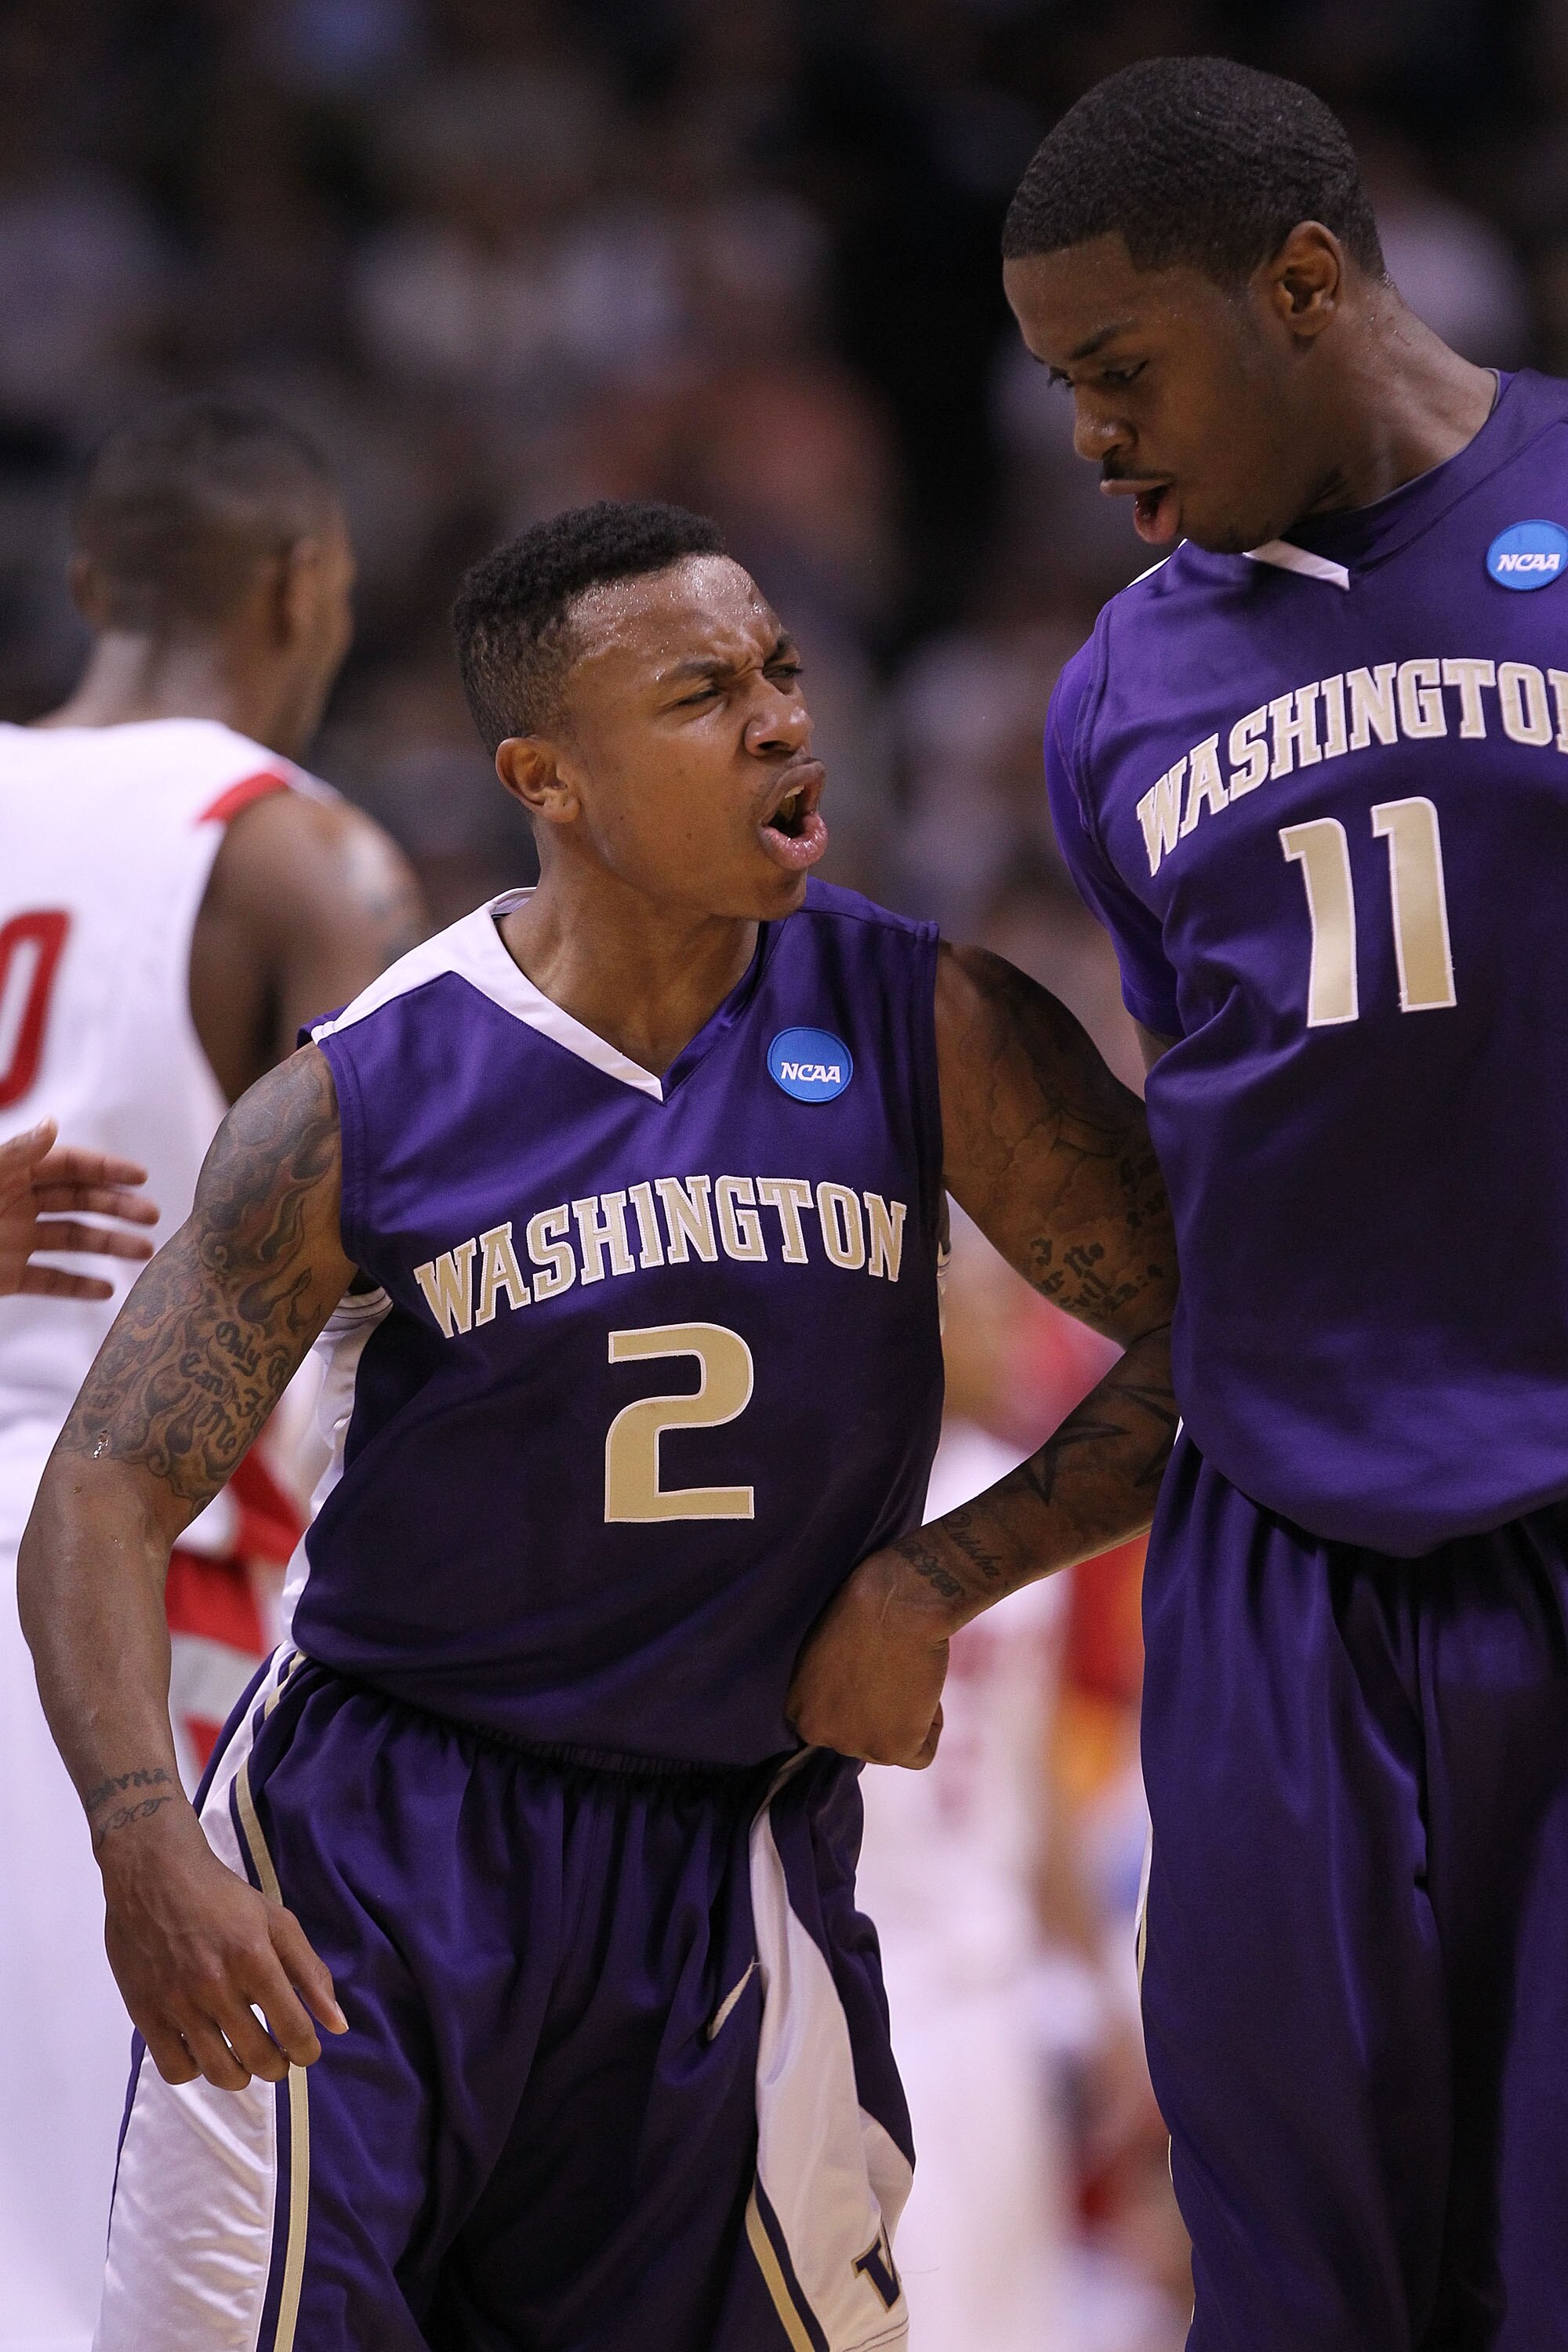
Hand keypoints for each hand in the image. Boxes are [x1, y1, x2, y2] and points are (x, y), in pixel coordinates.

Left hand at [0, 1120, 157, 1299]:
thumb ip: (17, 1154)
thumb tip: (52, 1123)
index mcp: (12, 1173)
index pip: (69, 1165)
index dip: (105, 1169)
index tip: (141, 1176)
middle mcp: (18, 1203)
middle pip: (78, 1201)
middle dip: (117, 1207)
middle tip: (152, 1216)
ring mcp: (14, 1240)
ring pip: (71, 1240)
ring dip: (109, 1244)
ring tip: (144, 1252)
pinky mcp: (7, 1276)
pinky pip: (48, 1280)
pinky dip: (77, 1286)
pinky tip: (106, 1290)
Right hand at [99, 1800, 346, 2089]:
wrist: (154, 1874)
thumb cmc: (223, 1896)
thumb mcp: (277, 1921)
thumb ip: (310, 1972)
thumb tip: (338, 2025)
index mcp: (254, 1959)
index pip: (293, 2030)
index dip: (307, 2051)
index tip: (306, 2051)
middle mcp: (216, 1986)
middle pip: (259, 2058)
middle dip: (278, 2067)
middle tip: (278, 2057)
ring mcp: (177, 2003)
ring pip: (219, 2072)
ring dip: (242, 2076)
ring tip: (245, 2059)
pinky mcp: (145, 2013)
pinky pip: (175, 2069)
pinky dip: (196, 2070)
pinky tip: (205, 2051)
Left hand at [786, 1544, 952, 1767]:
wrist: (896, 1601)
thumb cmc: (863, 1608)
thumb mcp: (825, 1655)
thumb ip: (831, 1692)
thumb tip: (854, 1712)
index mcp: (797, 1710)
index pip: (836, 1725)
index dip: (860, 1698)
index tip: (871, 1670)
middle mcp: (818, 1733)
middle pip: (863, 1739)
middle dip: (880, 1713)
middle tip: (892, 1671)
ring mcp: (855, 1744)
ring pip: (893, 1747)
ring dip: (907, 1718)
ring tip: (907, 1672)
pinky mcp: (893, 1749)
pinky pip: (923, 1754)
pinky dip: (932, 1725)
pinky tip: (923, 1686)